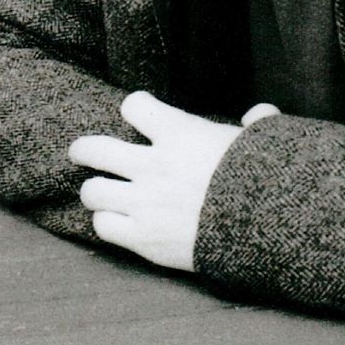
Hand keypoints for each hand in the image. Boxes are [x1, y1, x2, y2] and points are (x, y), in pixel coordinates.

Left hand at [68, 93, 277, 270]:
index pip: (134, 106)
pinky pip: (103, 227)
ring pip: (92, 191)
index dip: (136, 108)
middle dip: (83, 150)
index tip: (138, 112)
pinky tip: (118, 221)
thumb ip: (257, 122)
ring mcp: (143, 203)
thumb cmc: (262, 178)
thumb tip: (260, 113)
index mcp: (178, 132)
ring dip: (96, 190)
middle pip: (94, 150)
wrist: (264, 227)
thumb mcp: (262, 141)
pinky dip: (108, 222)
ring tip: (100, 191)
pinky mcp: (143, 238)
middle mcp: (152, 165)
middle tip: (81, 153)